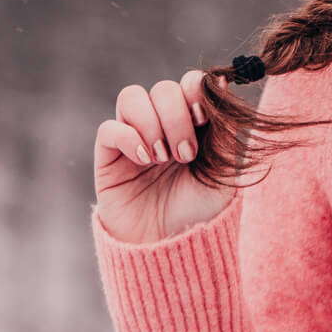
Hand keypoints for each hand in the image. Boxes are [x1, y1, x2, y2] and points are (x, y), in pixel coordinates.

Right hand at [94, 69, 234, 244]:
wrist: (174, 251)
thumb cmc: (202, 211)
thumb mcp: (223, 168)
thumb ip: (223, 127)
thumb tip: (219, 80)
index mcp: (191, 122)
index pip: (187, 82)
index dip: (194, 90)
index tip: (202, 118)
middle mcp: (161, 125)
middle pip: (162, 89)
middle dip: (176, 117)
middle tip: (186, 155)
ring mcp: (133, 139)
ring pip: (131, 98)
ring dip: (151, 122)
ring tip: (163, 158)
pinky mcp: (109, 160)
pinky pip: (108, 129)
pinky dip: (128, 137)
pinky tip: (145, 160)